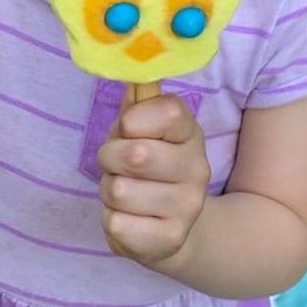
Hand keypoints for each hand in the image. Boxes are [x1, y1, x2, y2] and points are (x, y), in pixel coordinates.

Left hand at [96, 92, 209, 267]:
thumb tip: (128, 67)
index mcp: (189, 134)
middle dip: (110, 158)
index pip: (169, 111)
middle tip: (118, 166)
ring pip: (119, 190)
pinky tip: (129, 219)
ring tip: (125, 194)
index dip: (135, 119)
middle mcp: (197, 169)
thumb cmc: (145, 169)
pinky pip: (117, 223)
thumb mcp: (140, 131)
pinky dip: (112, 221)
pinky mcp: (171, 239)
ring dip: (109, 191)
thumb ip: (135, 103)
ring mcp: (188, 207)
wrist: (170, 229)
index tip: (128, 129)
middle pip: (134, 154)